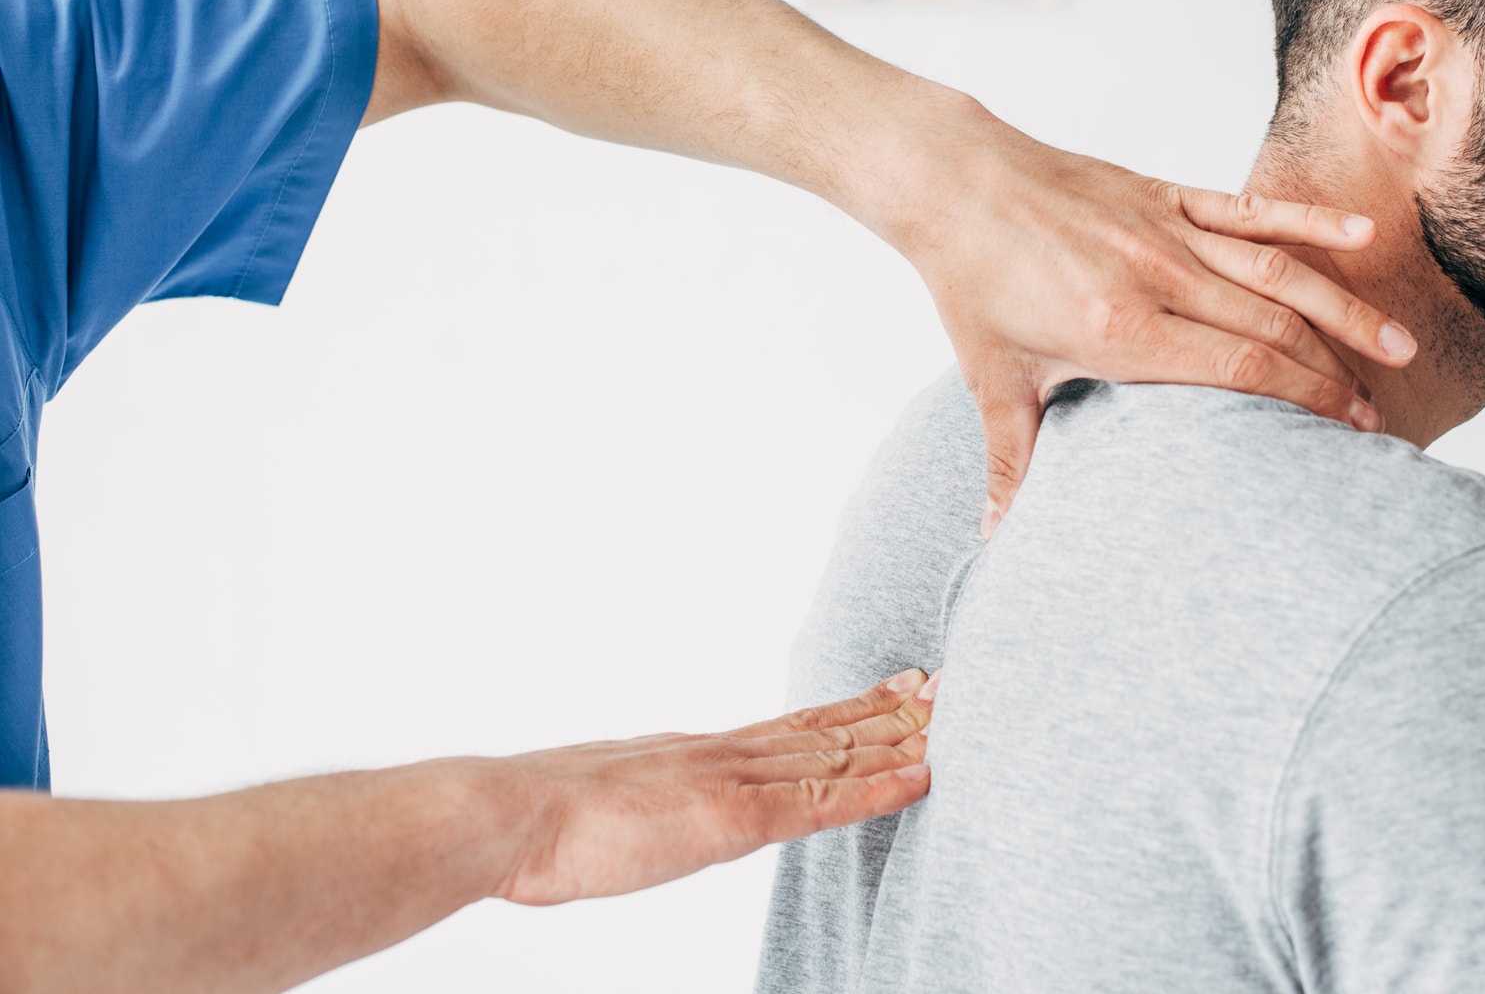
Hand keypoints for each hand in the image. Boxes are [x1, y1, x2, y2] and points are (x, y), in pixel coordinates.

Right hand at [490, 669, 935, 905]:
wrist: (507, 815)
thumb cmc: (538, 824)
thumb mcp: (608, 805)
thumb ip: (649, 804)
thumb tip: (660, 815)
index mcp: (695, 754)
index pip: (789, 727)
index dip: (847, 710)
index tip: (894, 691)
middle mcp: (724, 755)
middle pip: (823, 729)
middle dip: (888, 713)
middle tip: (945, 686)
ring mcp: (731, 781)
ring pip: (834, 755)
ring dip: (897, 741)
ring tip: (950, 719)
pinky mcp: (731, 817)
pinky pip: (820, 802)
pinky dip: (875, 789)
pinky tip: (918, 778)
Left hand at [884, 102, 1416, 536]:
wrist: (954, 183)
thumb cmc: (972, 282)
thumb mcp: (991, 379)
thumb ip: (1010, 460)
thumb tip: (994, 537)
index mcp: (1121, 331)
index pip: (1238, 372)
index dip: (1301, 403)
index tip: (1345, 436)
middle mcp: (1159, 278)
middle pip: (1273, 331)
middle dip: (1333, 378)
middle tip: (1376, 420)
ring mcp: (1168, 231)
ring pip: (1280, 271)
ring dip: (1344, 310)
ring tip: (1398, 349)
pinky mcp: (1166, 193)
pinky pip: (1252, 209)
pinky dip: (1310, 220)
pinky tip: (1363, 234)